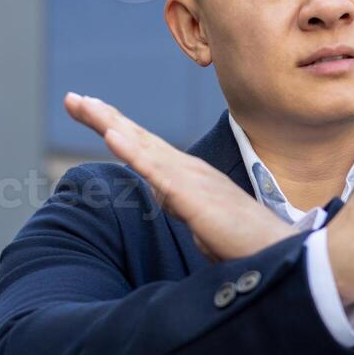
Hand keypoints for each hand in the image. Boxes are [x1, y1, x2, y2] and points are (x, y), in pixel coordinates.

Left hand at [64, 92, 294, 262]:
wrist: (281, 255)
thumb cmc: (247, 244)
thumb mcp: (204, 224)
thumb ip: (182, 206)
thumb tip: (164, 196)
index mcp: (188, 177)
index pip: (145, 148)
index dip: (118, 129)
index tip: (92, 113)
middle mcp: (188, 170)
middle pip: (138, 138)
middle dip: (104, 116)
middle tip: (73, 99)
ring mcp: (190, 180)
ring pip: (142, 147)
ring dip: (111, 124)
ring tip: (83, 105)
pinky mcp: (193, 196)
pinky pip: (157, 171)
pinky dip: (132, 152)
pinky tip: (111, 136)